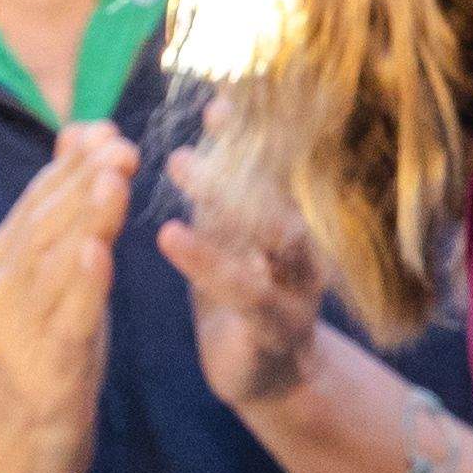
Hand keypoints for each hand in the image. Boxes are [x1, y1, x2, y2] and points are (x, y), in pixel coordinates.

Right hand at [0, 118, 133, 472]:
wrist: (15, 453)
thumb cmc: (44, 358)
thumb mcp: (50, 285)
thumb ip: (59, 221)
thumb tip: (82, 142)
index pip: (36, 199)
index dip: (71, 163)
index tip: (108, 129)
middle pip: (44, 222)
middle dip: (83, 180)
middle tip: (122, 145)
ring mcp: (15, 328)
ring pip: (53, 261)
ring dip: (84, 218)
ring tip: (113, 180)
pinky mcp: (43, 368)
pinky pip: (64, 318)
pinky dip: (79, 284)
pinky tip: (98, 254)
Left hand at [153, 139, 330, 408]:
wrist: (263, 376)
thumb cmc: (240, 296)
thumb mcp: (228, 238)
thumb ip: (220, 188)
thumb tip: (213, 115)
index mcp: (292, 224)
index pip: (276, 169)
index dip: (253, 131)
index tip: (218, 96)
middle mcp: (302, 250)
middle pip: (280, 188)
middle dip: (245, 148)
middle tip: (210, 112)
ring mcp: (296, 288)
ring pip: (271, 236)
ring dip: (225, 196)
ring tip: (180, 163)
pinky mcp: (275, 328)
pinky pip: (246, 292)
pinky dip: (209, 261)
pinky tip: (170, 234)